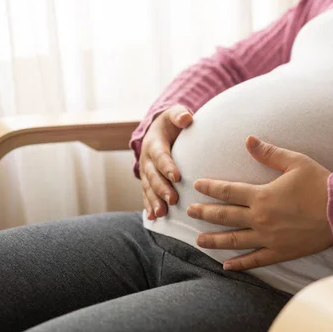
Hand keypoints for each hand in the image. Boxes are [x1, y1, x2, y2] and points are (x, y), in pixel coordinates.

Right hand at [140, 105, 193, 219]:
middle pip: (153, 176)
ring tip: (162, 213)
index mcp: (154, 143)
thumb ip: (179, 114)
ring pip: (148, 188)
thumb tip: (186, 118)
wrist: (157, 130)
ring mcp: (145, 172)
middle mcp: (147, 160)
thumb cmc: (171, 123)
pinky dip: (149, 206)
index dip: (167, 166)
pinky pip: (146, 195)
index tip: (177, 177)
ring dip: (154, 201)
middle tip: (172, 200)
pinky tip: (153, 218)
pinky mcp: (147, 181)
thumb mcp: (174, 113)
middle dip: (161, 189)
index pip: (160, 156)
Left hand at [188, 136, 332, 270]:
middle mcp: (260, 218)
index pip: (227, 191)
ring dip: (214, 240)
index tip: (197, 186)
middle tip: (190, 212)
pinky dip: (239, 264)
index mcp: (262, 195)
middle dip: (205, 213)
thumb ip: (269, 153)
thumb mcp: (295, 162)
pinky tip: (226, 265)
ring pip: (234, 240)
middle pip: (224, 216)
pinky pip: (254, 260)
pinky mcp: (279, 252)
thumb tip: (248, 139)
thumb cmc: (320, 184)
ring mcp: (268, 238)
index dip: (210, 188)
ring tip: (198, 240)